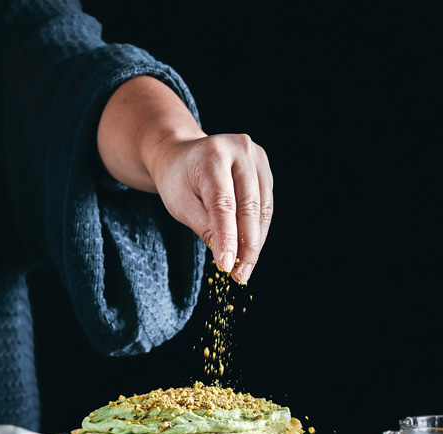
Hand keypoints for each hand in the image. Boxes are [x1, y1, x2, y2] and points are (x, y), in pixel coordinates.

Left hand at [149, 133, 272, 284]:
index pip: (223, 204)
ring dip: (256, 242)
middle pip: (249, 207)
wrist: (180, 153)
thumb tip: (227, 257)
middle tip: (240, 274)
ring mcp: (256, 156)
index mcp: (212, 155)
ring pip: (262, 208)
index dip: (227, 238)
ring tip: (244, 268)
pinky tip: (249, 248)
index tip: (228, 266)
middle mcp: (239, 150)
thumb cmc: (177, 180)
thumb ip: (204, 227)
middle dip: (246, 246)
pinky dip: (259, 229)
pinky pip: (266, 204)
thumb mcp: (180, 204)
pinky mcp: (263, 166)